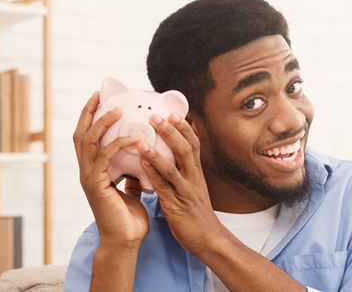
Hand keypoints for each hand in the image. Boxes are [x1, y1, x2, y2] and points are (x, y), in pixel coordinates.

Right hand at [73, 92, 148, 248]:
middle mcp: (87, 172)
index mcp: (95, 171)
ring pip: (89, 142)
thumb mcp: (131, 191)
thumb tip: (140, 163)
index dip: (91, 118)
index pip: (88, 138)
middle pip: (81, 134)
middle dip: (89, 113)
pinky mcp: (96, 186)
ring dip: (102, 123)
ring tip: (118, 110)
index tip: (101, 99)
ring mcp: (89, 178)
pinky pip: (105, 158)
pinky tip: (134, 138)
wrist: (125, 241)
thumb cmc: (129, 219)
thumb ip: (130, 175)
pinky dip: (119, 144)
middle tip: (100, 95)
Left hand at [136, 113, 229, 254]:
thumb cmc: (197, 215)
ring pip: (174, 166)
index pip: (193, 144)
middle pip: (185, 149)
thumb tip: (169, 160)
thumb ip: (182, 174)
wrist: (209, 239)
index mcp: (196, 173)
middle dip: (171, 131)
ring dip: (158, 150)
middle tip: (156, 116)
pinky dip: (153, 173)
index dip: (184, 128)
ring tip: (142, 138)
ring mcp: (186, 191)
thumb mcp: (192, 189)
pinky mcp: (177, 205)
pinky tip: (142, 163)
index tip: (174, 113)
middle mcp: (194, 178)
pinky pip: (164, 186)